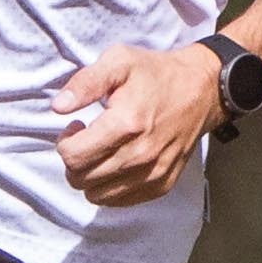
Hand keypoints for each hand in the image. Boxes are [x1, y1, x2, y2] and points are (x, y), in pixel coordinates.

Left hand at [52, 43, 224, 205]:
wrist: (202, 90)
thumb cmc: (156, 73)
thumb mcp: (119, 61)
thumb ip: (85, 83)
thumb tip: (58, 107)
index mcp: (126, 124)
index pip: (72, 156)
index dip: (65, 141)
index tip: (77, 126)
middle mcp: (140, 155)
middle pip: (80, 178)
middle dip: (74, 159)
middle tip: (86, 138)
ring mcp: (152, 174)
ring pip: (96, 195)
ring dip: (89, 175)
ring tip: (102, 150)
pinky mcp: (161, 185)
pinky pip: (119, 201)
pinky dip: (109, 186)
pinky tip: (117, 161)